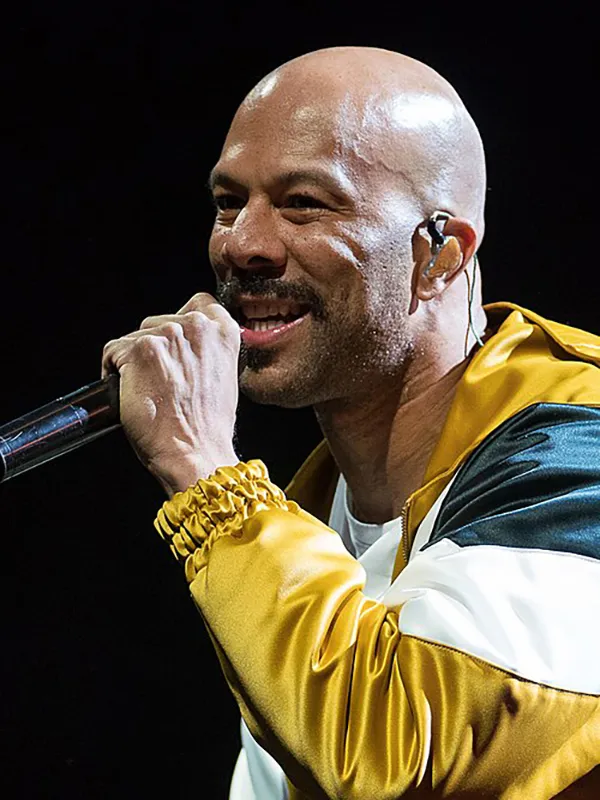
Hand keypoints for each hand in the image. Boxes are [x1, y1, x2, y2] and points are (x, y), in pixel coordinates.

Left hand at [101, 293, 240, 495]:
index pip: (199, 303)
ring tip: (146, 391)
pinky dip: (112, 372)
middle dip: (156, 348)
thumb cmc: (207, 426)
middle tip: (160, 382)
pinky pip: (112, 351)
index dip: (181, 327)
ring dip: (134, 361)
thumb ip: (208, 351)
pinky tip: (128, 393)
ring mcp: (167, 336)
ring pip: (135, 337)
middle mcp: (197, 326)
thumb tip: (184, 348)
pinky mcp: (140, 350)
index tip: (176, 348)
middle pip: (160, 322)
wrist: (195, 452)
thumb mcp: (223, 377)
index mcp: (224, 331)